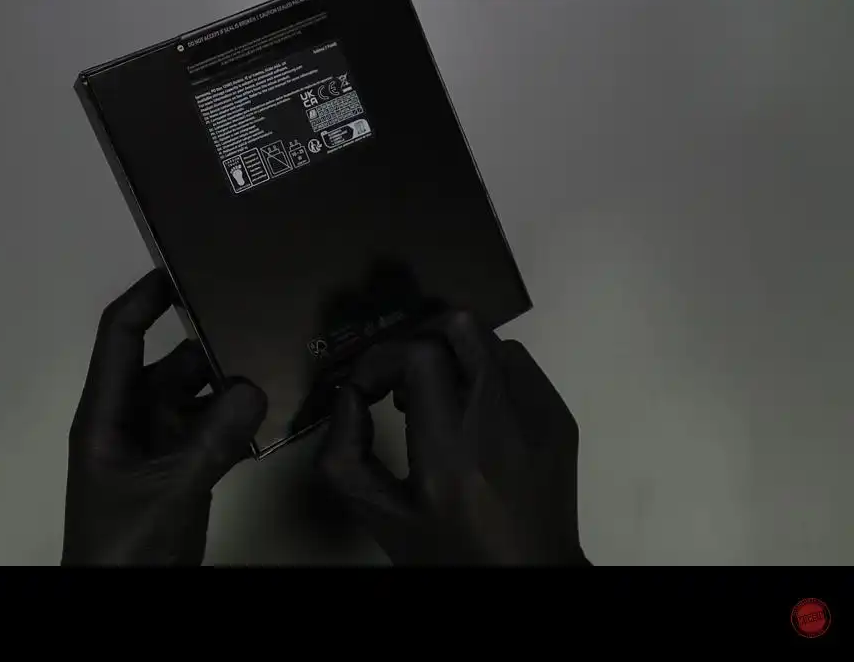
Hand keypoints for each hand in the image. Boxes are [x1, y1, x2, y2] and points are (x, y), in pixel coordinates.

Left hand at [61, 269, 266, 565]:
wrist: (120, 603)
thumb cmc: (124, 544)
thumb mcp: (169, 488)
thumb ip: (213, 439)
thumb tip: (256, 386)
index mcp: (105, 415)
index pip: (119, 338)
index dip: (144, 298)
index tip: (180, 268)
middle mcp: (128, 422)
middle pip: (167, 364)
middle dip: (206, 344)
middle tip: (256, 317)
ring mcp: (153, 448)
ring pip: (192, 399)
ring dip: (227, 387)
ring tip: (276, 362)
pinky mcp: (176, 472)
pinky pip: (208, 432)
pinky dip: (234, 423)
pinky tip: (272, 414)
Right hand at [319, 310, 587, 564]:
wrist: (531, 578)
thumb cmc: (451, 553)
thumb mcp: (382, 516)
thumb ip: (346, 455)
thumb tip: (350, 396)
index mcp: (454, 448)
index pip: (418, 355)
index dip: (380, 358)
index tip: (366, 390)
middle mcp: (502, 418)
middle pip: (460, 326)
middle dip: (418, 338)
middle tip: (399, 377)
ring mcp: (539, 413)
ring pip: (490, 340)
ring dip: (453, 356)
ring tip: (435, 399)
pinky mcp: (559, 417)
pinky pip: (517, 366)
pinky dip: (486, 374)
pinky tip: (475, 415)